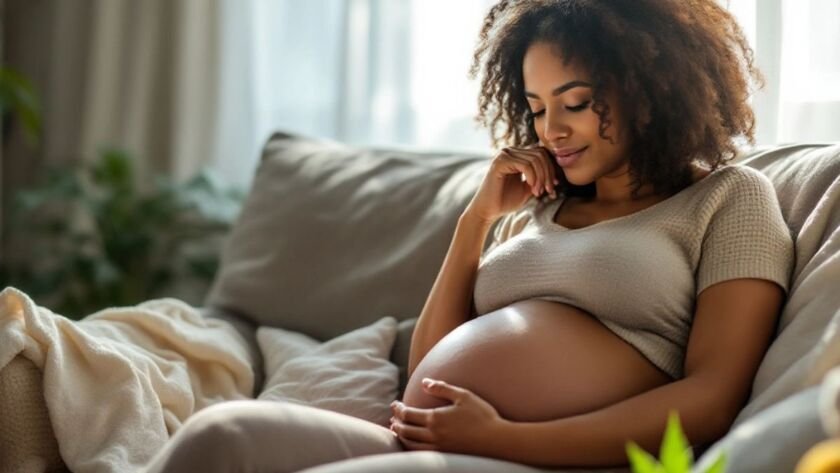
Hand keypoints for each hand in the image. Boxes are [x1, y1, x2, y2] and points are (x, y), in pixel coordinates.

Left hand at [389, 378, 506, 455]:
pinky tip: (412, 443)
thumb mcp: (463, 396)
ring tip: (397, 429)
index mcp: (435, 418)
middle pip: (405, 430)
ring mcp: (437, 448)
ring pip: (410, 443)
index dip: (398, 409)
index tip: (394, 404)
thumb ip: (442, 388)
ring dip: (401, 436)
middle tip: (393, 416)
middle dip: (396, 422)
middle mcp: (433, 435)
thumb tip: (424, 382)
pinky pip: (420, 453)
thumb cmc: (482, 416)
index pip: (408, 414)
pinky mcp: (444, 456)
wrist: (497, 441)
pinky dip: (410, 447)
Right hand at [463, 146, 558, 223]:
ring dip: (541, 178)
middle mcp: (510, 151)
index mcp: (516, 155)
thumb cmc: (506, 201)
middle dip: (548, 174)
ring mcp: (504, 155)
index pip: (541, 153)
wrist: (488, 211)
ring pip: (535, 159)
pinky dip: (533, 177)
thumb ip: (539, 177)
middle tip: (548, 191)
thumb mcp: (529, 188)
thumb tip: (557, 171)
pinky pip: (525, 165)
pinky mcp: (500, 162)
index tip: (553, 187)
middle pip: (540, 154)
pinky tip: (532, 189)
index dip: (551, 169)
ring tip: (538, 193)